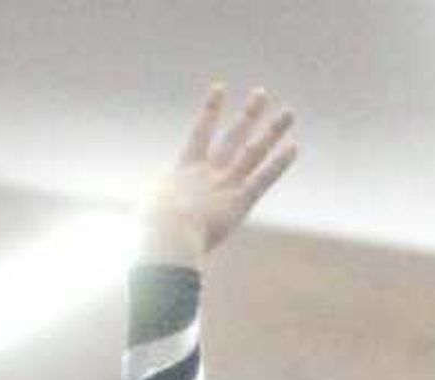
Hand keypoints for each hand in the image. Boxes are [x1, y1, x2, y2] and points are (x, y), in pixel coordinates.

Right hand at [140, 83, 298, 267]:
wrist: (167, 236)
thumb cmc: (151, 232)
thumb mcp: (148, 216)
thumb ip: (152, 210)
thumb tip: (141, 221)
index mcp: (184, 172)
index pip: (199, 134)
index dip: (210, 110)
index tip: (220, 88)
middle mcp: (208, 173)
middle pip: (233, 136)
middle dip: (249, 115)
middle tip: (261, 94)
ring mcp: (225, 185)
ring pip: (253, 152)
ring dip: (272, 131)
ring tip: (289, 112)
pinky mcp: (238, 202)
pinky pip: (262, 178)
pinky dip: (278, 163)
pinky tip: (293, 146)